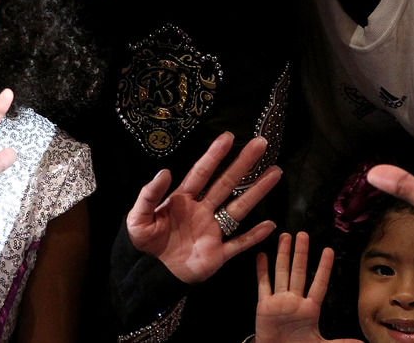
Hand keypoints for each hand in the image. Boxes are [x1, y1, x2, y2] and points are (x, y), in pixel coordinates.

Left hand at [126, 132, 280, 283]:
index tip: (227, 137)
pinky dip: (254, 236)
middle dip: (243, 164)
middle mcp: (202, 211)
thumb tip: (164, 172)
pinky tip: (270, 225)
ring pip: (239, 208)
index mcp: (182, 200)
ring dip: (257, 191)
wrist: (151, 274)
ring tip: (275, 172)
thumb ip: (149, 195)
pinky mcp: (218, 254)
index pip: (201, 173)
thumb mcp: (138, 218)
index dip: (213, 155)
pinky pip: (239, 244)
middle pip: (226, 183)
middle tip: (260, 143)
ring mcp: (212, 231)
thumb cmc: (145, 244)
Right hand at [256, 232, 357, 342]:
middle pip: (299, 272)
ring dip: (283, 255)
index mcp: (310, 309)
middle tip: (303, 235)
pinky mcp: (265, 305)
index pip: (319, 283)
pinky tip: (262, 256)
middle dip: (301, 253)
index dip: (324, 268)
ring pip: (282, 273)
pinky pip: (264, 284)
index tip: (328, 251)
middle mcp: (295, 301)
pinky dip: (262, 270)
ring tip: (285, 237)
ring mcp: (279, 301)